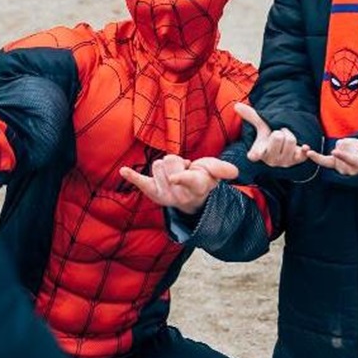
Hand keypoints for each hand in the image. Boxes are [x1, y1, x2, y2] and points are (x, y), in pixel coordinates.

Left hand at [118, 155, 237, 214]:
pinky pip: (141, 182)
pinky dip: (132, 176)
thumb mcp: (215, 172)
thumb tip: (234, 172)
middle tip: (183, 171)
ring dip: (166, 167)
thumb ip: (223, 169)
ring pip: (157, 165)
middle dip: (175, 161)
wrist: (191, 196)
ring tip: (174, 176)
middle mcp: (180, 193)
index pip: (189, 180)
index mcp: (197, 186)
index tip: (175, 178)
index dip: (181, 177)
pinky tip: (123, 171)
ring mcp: (165, 194)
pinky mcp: (153, 191)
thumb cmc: (203, 179)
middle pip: (169, 161)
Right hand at [234, 103, 309, 166]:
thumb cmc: (269, 135)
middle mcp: (270, 161)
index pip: (255, 154)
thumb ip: (250, 116)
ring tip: (286, 139)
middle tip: (278, 134)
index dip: (256, 154)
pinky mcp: (296, 163)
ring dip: (290, 135)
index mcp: (257, 153)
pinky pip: (303, 153)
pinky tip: (304, 147)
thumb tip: (237, 105)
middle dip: (280, 131)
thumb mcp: (261, 126)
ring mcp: (283, 163)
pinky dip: (304, 149)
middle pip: (278, 137)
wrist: (284, 144)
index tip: (255, 155)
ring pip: (291, 141)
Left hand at [305, 133, 357, 175]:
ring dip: (346, 147)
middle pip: (343, 145)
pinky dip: (316, 157)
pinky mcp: (334, 165)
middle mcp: (350, 170)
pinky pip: (324, 161)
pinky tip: (308, 152)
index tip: (336, 151)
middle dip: (352, 143)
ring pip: (337, 147)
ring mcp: (341, 168)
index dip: (344, 155)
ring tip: (356, 152)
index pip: (352, 159)